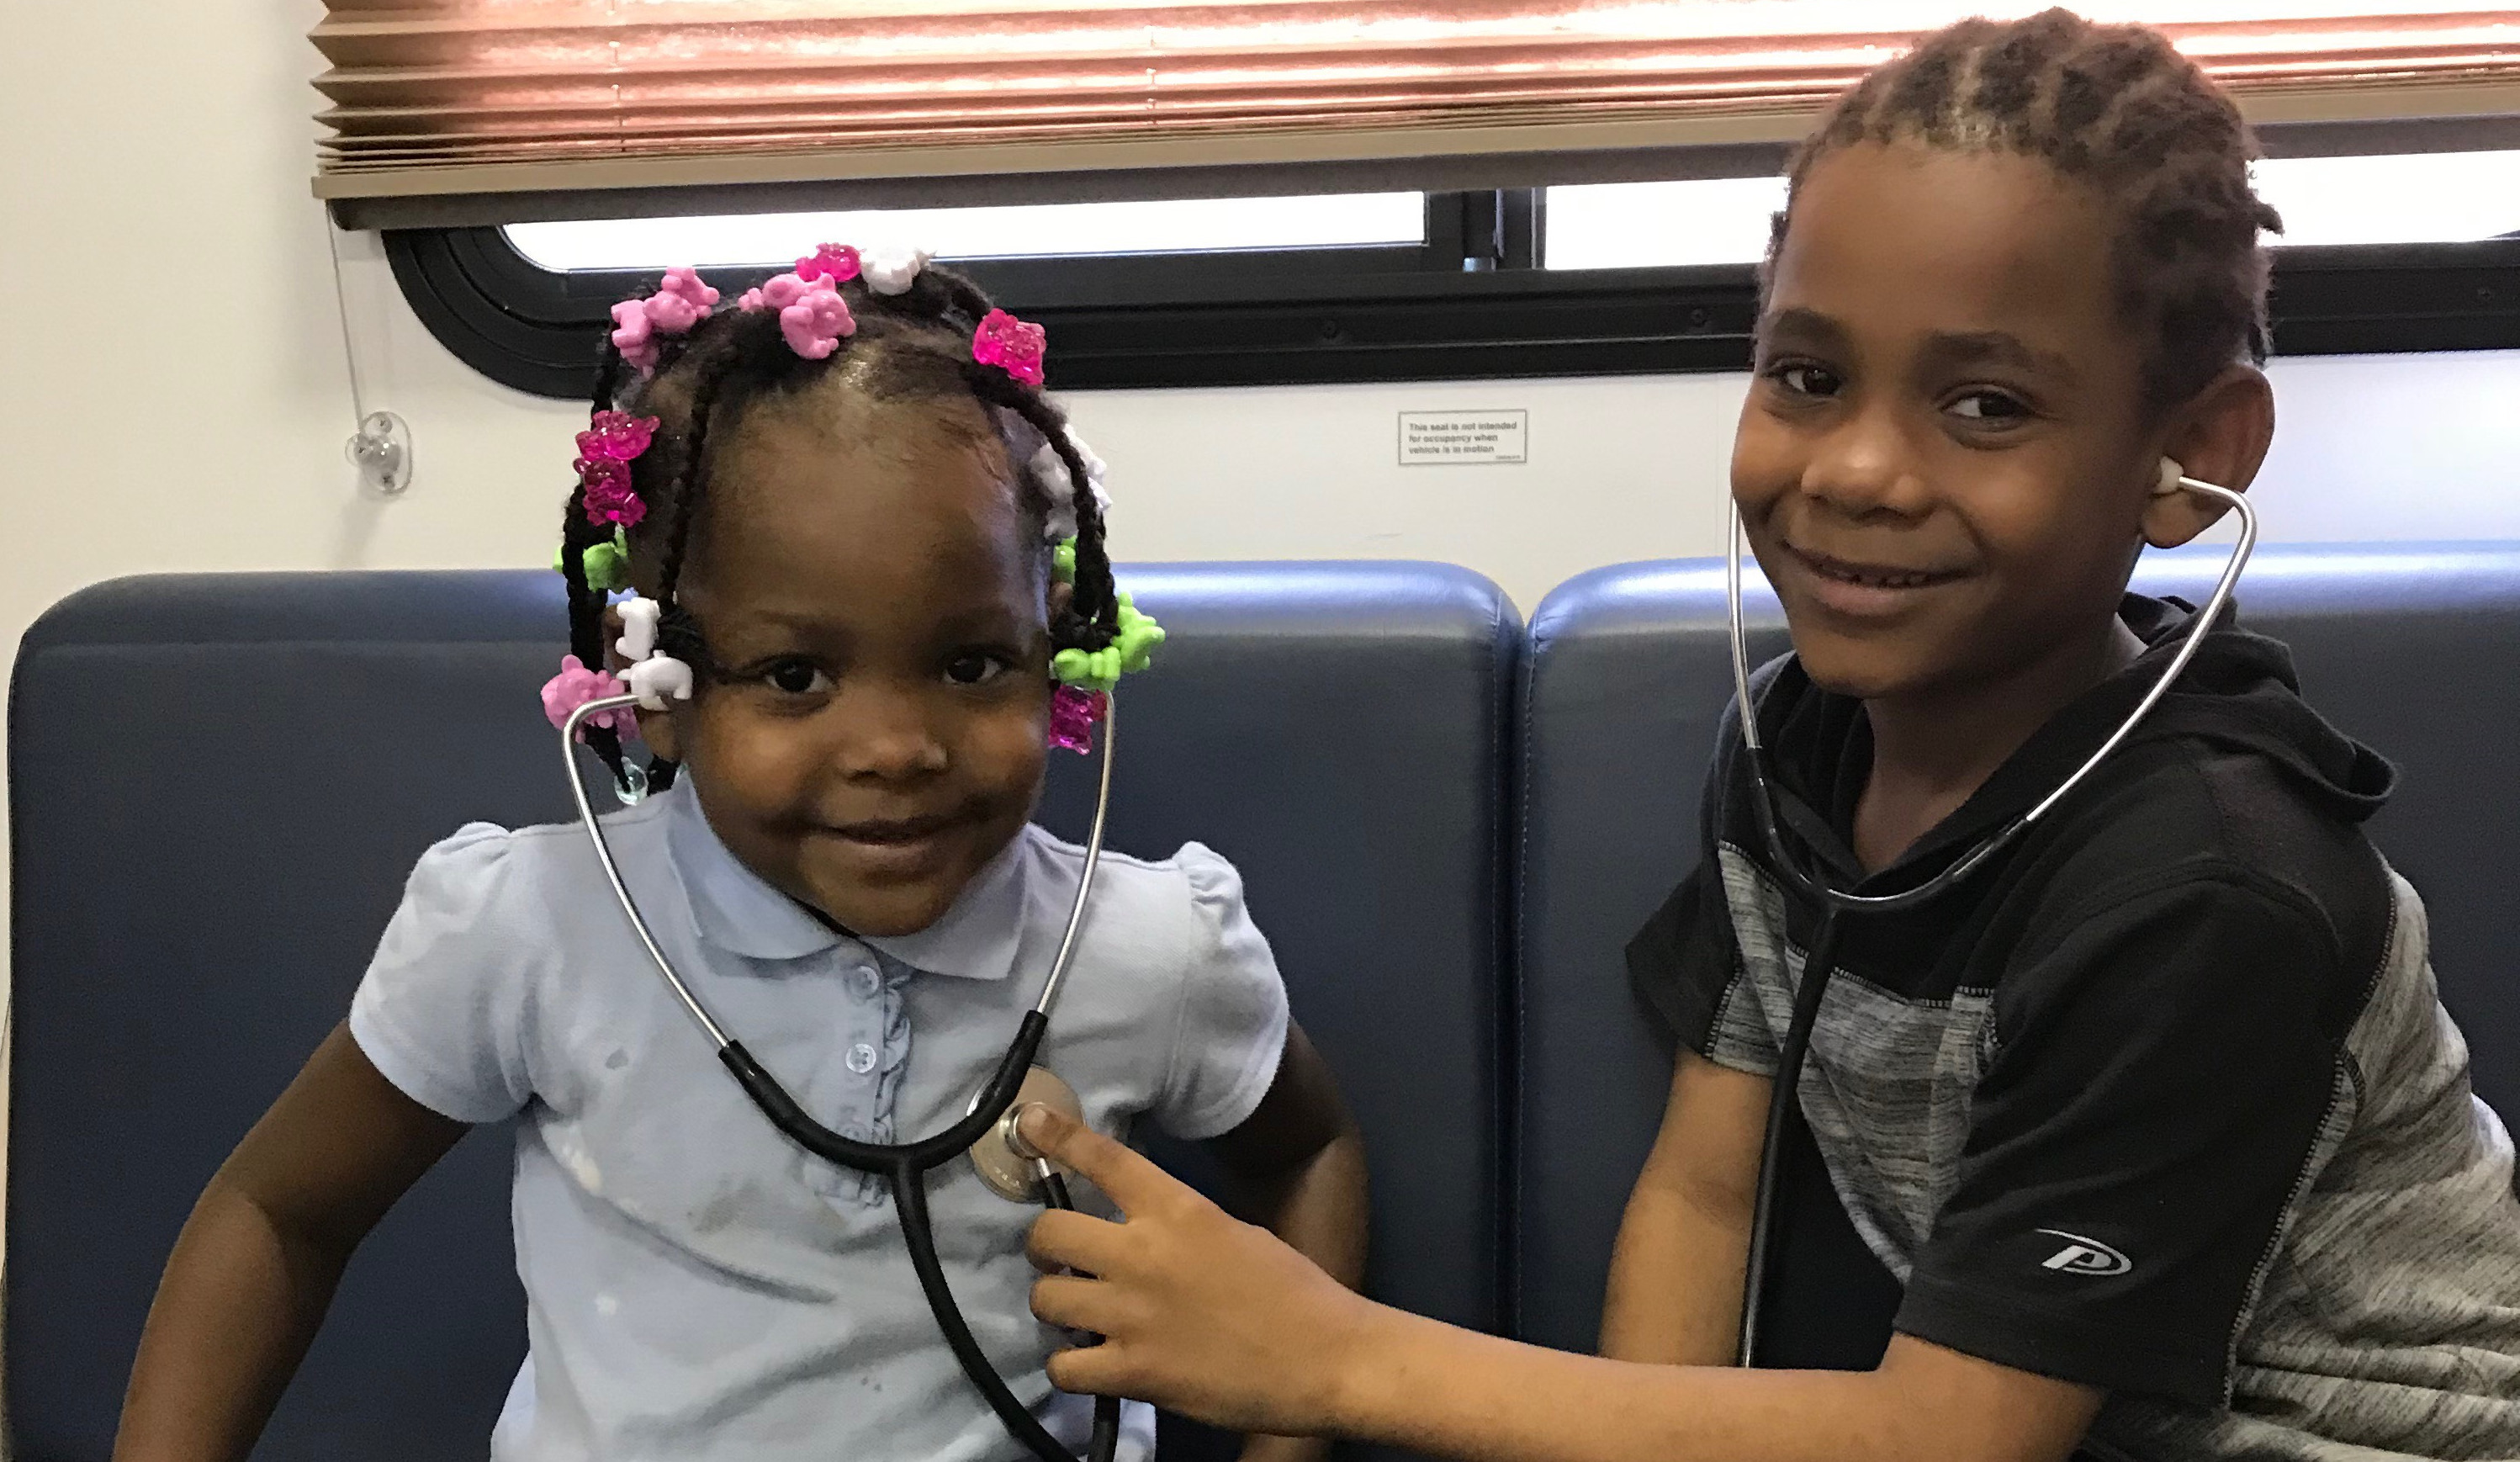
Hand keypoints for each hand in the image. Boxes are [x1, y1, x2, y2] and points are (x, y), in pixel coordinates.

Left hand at [1021, 1106, 1374, 1437]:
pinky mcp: (1133, 1372)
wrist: (1326, 1358)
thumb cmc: (1292, 1290)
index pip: (1104, 1159)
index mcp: (1177, 1210)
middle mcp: (1143, 1254)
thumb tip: (1137, 1233)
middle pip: (1048, 1232)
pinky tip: (1090, 1364)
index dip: (1058, 1138)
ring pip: (1045, 1297)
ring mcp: (1132, 1315)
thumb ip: (1179, 1226)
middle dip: (1046, 1246)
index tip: (1030, 1124)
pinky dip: (1070, 1366)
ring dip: (1057, 1304)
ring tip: (1079, 1314)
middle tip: (1064, 1260)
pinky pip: (1062, 1367)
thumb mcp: (1234, 1232)